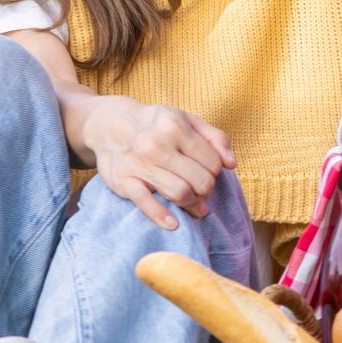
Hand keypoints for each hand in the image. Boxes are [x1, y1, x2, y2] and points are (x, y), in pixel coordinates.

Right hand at [69, 94, 235, 230]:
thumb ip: (215, 138)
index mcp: (176, 127)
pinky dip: (162, 216)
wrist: (109, 123)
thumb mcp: (187, 120)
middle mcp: (157, 145)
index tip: (208, 174)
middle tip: (203, 192)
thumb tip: (232, 164)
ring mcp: (139, 164)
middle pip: (199, 181)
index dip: (215, 172)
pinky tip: (173, 222)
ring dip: (192, 205)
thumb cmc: (156, 124)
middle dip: (206, 190)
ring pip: (179, 193)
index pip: (212, 162)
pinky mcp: (123, 180)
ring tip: (195, 206)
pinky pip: (146, 203)